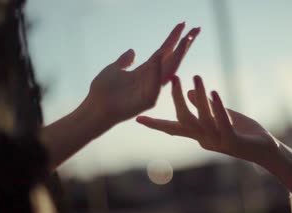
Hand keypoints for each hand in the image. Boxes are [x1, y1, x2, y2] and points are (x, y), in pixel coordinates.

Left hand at [85, 23, 199, 130]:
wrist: (95, 109)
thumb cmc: (103, 92)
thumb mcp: (114, 69)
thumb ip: (124, 61)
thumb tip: (132, 50)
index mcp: (145, 71)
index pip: (164, 51)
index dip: (173, 37)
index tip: (182, 23)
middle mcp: (151, 79)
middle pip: (172, 58)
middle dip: (185, 44)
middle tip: (196, 28)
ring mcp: (151, 90)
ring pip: (169, 70)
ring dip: (178, 54)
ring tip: (187, 40)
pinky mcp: (147, 101)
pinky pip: (155, 84)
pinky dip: (157, 71)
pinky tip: (160, 56)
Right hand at [136, 76, 279, 163]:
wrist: (266, 151)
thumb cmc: (243, 132)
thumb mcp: (222, 116)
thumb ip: (206, 107)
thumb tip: (190, 94)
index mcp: (199, 135)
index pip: (173, 128)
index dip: (155, 124)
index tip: (137, 118)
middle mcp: (205, 140)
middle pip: (184, 120)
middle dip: (177, 100)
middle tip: (173, 79)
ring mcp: (218, 142)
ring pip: (202, 120)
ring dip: (198, 98)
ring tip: (195, 77)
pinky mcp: (233, 142)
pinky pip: (223, 124)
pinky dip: (218, 108)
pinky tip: (214, 92)